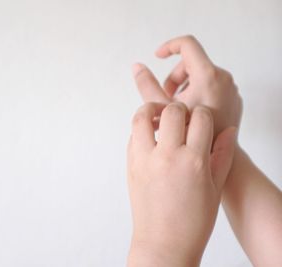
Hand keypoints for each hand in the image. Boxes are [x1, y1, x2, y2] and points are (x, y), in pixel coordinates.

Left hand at [127, 102, 236, 266]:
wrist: (163, 242)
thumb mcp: (215, 188)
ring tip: (159, 116)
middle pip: (172, 110)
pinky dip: (141, 130)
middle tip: (182, 117)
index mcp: (195, 161)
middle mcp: (168, 156)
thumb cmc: (193, 220)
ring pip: (141, 117)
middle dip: (180, 108)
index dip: (204, 114)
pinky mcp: (130, 165)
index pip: (201, 117)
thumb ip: (223, 155)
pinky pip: (132, 136)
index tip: (202, 121)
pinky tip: (151, 138)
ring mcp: (145, 160)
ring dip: (151, 110)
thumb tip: (228, 130)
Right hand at [132, 35, 242, 135]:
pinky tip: (189, 113)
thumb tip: (136, 66)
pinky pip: (212, 85)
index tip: (157, 57)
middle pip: (192, 62)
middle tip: (165, 97)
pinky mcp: (233, 97)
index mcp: (208, 76)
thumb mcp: (162, 108)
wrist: (217, 156)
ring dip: (184, 86)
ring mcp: (231, 88)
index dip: (169, 47)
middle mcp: (224, 77)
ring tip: (176, 109)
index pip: (187, 44)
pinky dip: (197, 93)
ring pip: (201, 75)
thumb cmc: (190, 135)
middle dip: (175, 77)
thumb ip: (147, 85)